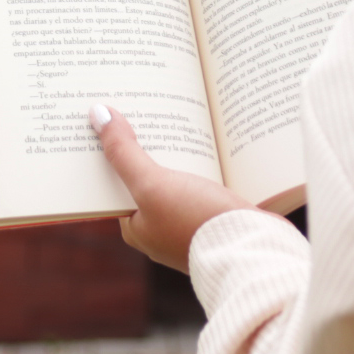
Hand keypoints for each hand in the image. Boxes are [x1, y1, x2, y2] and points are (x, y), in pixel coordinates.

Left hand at [91, 104, 253, 271]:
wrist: (256, 251)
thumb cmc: (197, 223)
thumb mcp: (152, 185)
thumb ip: (124, 153)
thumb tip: (97, 114)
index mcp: (136, 227)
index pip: (113, 182)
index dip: (108, 149)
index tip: (108, 114)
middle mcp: (159, 227)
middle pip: (144, 176)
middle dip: (144, 143)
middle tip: (139, 101)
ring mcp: (189, 221)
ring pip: (175, 176)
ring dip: (175, 149)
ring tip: (171, 109)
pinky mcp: (216, 214)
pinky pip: (202, 181)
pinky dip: (201, 160)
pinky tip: (205, 135)